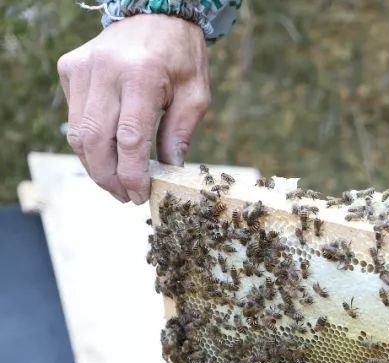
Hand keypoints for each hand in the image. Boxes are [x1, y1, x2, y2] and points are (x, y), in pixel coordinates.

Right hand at [57, 14, 209, 203]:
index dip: (132, 174)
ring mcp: (82, 68)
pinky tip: (108, 150)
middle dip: (108, 177)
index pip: (128, 139)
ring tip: (116, 182)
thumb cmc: (181, 57)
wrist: (156, 14)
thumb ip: (179, 135)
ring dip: (94, 164)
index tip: (139, 195)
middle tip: (125, 196)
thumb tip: (169, 173)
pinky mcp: (70, 68)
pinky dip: (88, 140)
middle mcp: (105, 70)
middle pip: (94, 140)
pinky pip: (74, 115)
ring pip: (77, 132)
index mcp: (141, 76)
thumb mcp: (195, 95)